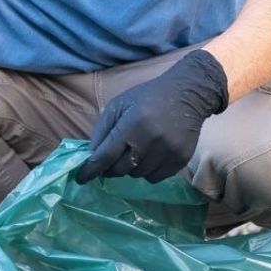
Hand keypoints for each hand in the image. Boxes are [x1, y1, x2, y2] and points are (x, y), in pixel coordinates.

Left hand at [76, 50, 228, 183]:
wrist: (189, 92)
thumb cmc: (148, 97)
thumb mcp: (119, 105)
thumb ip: (102, 130)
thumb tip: (90, 157)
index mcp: (132, 124)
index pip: (106, 155)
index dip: (91, 170)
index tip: (81, 178)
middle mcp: (151, 139)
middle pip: (120, 169)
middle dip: (111, 167)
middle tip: (112, 159)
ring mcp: (168, 151)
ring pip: (137, 175)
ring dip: (131, 168)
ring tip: (136, 150)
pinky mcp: (180, 158)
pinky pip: (155, 178)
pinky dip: (147, 171)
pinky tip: (150, 156)